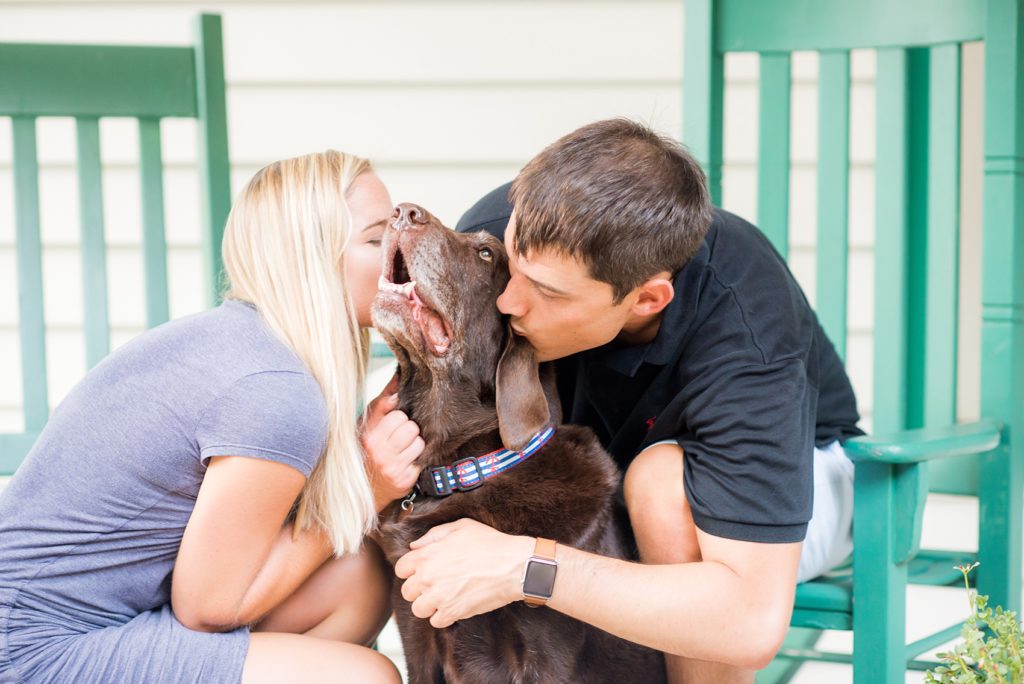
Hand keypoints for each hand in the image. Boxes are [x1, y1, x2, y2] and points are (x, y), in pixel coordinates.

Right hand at [361, 372, 423, 510]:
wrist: (365, 489)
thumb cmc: (366, 452)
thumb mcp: (366, 427)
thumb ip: (382, 403)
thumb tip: (398, 376)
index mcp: (369, 436)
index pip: (398, 415)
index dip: (398, 419)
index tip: (392, 425)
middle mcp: (379, 452)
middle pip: (411, 428)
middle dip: (408, 431)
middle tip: (398, 439)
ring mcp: (393, 467)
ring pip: (419, 442)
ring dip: (414, 445)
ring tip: (402, 451)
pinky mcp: (405, 480)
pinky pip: (422, 460)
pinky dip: (416, 460)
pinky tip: (405, 463)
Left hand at [394, 518, 533, 627]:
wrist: (513, 566)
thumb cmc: (490, 543)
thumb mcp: (461, 526)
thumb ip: (433, 535)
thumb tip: (415, 546)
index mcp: (426, 555)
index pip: (401, 569)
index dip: (411, 570)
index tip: (422, 571)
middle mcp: (428, 577)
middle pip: (407, 592)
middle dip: (418, 589)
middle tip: (434, 585)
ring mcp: (439, 597)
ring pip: (418, 609)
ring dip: (429, 605)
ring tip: (443, 597)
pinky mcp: (453, 612)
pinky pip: (436, 621)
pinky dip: (444, 616)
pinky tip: (454, 605)